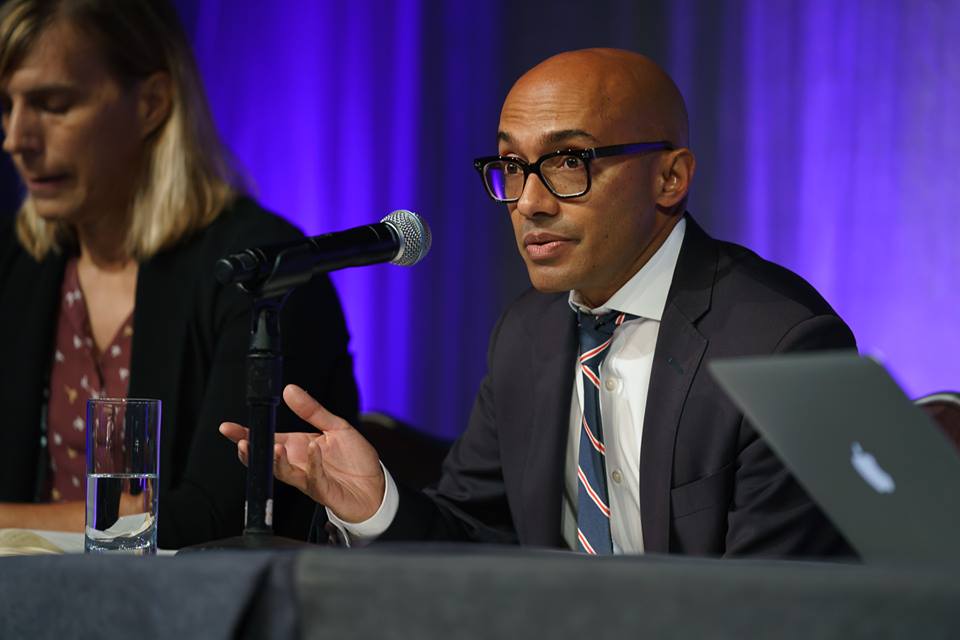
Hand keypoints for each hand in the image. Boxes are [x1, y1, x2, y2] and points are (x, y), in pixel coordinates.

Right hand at [219, 384, 384, 522]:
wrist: (376, 487)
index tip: (227, 428)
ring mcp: (308, 478)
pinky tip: (313, 448)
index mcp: (297, 447)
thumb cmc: (355, 460)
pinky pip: (312, 477)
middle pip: (266, 459)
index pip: (266, 439)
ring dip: (277, 461)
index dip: (245, 435)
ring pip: (283, 472)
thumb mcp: (336, 427)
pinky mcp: (322, 490)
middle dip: (251, 453)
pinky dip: (312, 462)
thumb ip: (312, 411)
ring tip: (274, 447)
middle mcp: (297, 463)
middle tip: (241, 444)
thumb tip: (289, 389)